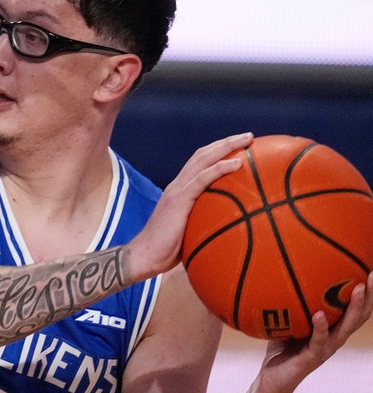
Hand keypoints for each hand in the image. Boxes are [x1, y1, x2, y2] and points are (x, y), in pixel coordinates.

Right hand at [126, 132, 253, 280]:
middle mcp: (177, 185)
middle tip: (248, 136)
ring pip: (203, 159)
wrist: (145, 255)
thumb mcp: (190, 232)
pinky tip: (237, 164)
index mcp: (179, 191)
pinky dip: (220, 168)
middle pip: (203, 154)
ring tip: (247, 140)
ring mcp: (177, 190)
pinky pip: (202, 179)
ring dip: (226, 147)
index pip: (199, 164)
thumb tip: (229, 229)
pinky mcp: (179, 199)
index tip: (239, 148)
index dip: (217, 152)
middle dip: (226, 142)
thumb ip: (205, 224)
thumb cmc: (167, 251)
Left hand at [255, 272, 372, 392]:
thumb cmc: (281, 347)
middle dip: (370, 295)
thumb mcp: (287, 320)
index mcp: (333, 329)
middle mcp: (335, 338)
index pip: (356, 308)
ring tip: (358, 289)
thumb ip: (291, 302)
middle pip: (360, 315)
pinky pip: (319, 341)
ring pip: (346, 328)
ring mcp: (326, 349)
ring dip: (354, 308)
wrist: (272, 379)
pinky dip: (320, 328)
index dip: (367, 292)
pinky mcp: (312, 358)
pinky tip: (319, 315)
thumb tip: (283, 272)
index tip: (370, 269)